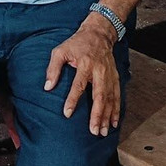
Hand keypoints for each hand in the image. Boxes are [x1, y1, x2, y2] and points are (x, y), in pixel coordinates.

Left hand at [44, 14, 120, 135]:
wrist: (98, 33)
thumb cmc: (76, 43)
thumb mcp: (60, 50)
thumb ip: (53, 68)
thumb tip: (47, 87)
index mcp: (85, 64)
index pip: (79, 85)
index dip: (72, 100)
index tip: (67, 114)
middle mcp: (100, 71)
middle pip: (99, 95)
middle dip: (97, 114)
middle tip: (93, 130)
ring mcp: (110, 75)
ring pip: (110, 99)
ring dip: (107, 116)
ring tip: (103, 131)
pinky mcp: (115, 77)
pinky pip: (117, 96)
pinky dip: (116, 110)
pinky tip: (114, 122)